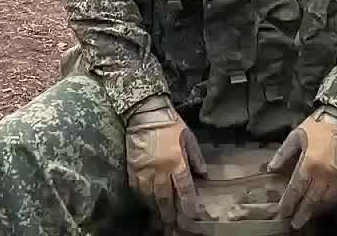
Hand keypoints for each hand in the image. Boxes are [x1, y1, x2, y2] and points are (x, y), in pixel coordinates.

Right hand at [125, 96, 207, 223]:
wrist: (144, 113)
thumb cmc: (169, 123)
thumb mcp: (188, 137)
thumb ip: (196, 157)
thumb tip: (203, 174)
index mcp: (177, 162)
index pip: (184, 190)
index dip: (189, 205)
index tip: (193, 215)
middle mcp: (161, 171)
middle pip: (165, 199)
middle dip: (170, 214)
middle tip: (172, 224)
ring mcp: (145, 171)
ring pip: (150, 197)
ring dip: (156, 209)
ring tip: (160, 218)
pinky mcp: (133, 168)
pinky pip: (137, 189)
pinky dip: (142, 198)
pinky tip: (146, 202)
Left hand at [267, 106, 336, 227]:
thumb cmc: (317, 126)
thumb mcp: (296, 136)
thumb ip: (283, 154)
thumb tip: (270, 168)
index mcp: (308, 164)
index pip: (296, 189)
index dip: (289, 203)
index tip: (283, 212)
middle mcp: (323, 174)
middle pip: (311, 200)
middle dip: (302, 213)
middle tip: (295, 223)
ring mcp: (336, 176)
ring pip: (325, 200)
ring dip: (315, 210)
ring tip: (307, 216)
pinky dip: (329, 202)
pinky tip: (323, 206)